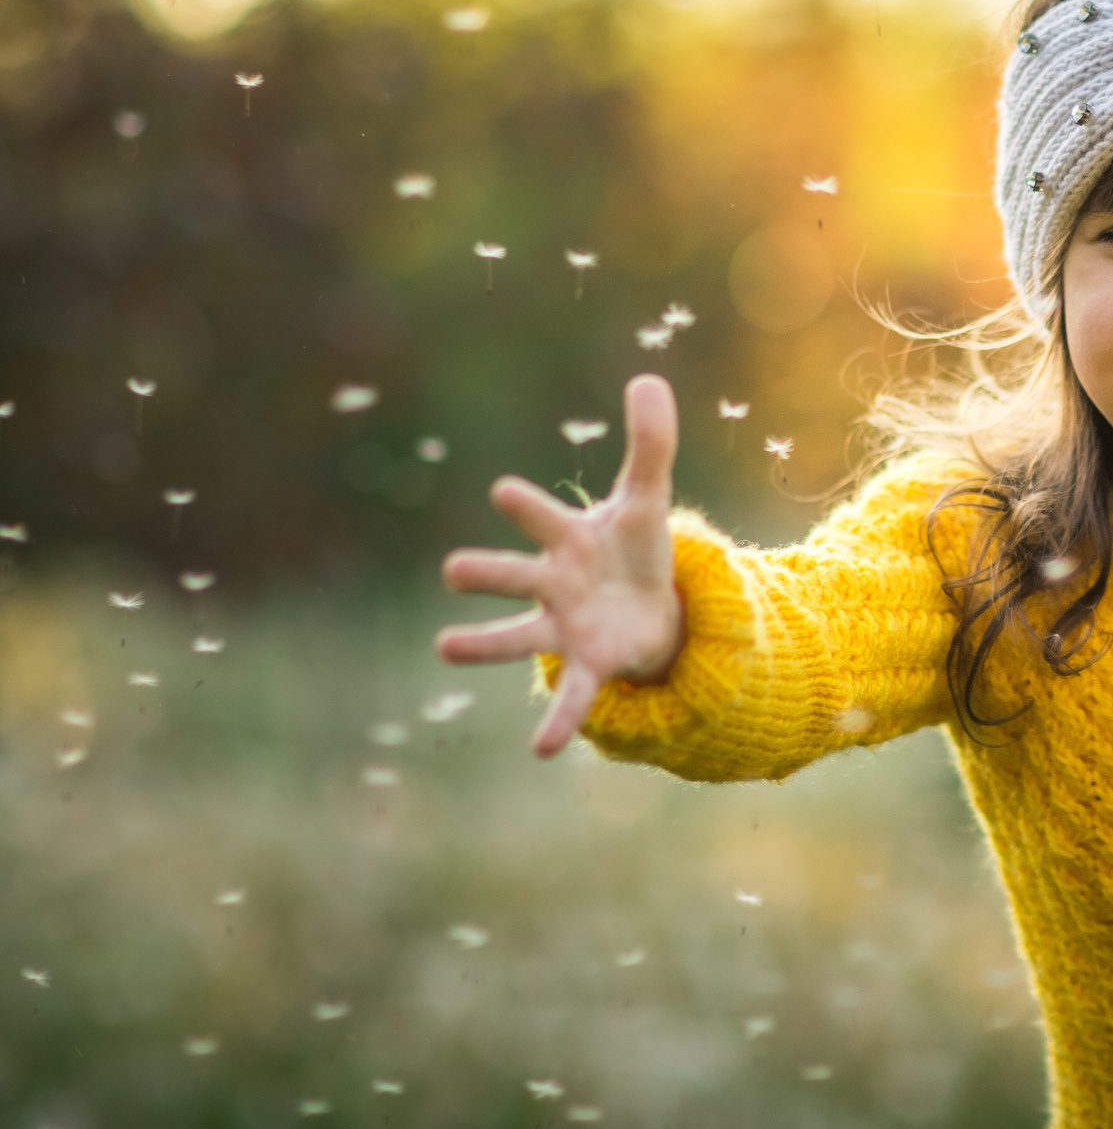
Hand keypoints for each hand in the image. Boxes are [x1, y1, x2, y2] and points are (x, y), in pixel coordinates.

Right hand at [436, 374, 684, 757]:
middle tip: (454, 569)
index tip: (504, 491)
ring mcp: (563, 627)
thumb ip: (651, 442)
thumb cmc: (636, 548)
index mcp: (568, 539)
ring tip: (445, 646)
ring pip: (518, 636)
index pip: (544, 517)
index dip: (527, 505)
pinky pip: (568, 695)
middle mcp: (553, 583)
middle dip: (489, 571)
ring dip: (485, 642)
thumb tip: (647, 377)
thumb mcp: (650, 497)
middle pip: (516, 575)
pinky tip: (542, 750)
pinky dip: (556, 721)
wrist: (652, 605)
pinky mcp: (587, 664)